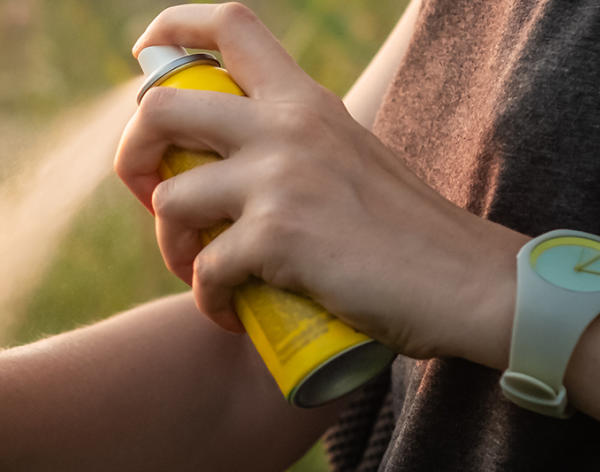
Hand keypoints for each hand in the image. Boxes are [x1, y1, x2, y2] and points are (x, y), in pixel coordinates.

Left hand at [115, 3, 525, 366]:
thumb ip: (298, 148)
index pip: (229, 25)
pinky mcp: (277, 237)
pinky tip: (232, 314)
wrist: (468, 284)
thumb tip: (235, 170)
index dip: (170, 29)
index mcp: (306, 100)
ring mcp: (280, 178)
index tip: (145, 54)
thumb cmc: (409, 235)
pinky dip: (208, 301)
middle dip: (131, 155)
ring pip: (168, 198)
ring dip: (171, 247)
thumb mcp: (350, 158)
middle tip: (149, 197)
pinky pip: (204, 270)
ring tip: (202, 274)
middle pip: (160, 108)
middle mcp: (287, 125)